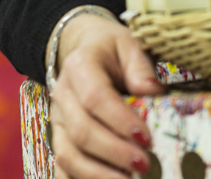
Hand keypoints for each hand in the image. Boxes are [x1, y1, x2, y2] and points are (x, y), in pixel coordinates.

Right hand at [48, 14, 163, 178]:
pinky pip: (62, 168)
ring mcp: (58, 121)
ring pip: (68, 154)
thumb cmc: (112, 51)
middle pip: (81, 131)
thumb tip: (152, 91)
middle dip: (113, 153)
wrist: (83, 50)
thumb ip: (140, 66)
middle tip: (144, 166)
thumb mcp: (128, 45)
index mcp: (79, 67)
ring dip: (98, 174)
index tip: (146, 138)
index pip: (95, 97)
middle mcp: (62, 95)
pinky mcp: (59, 139)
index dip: (120, 121)